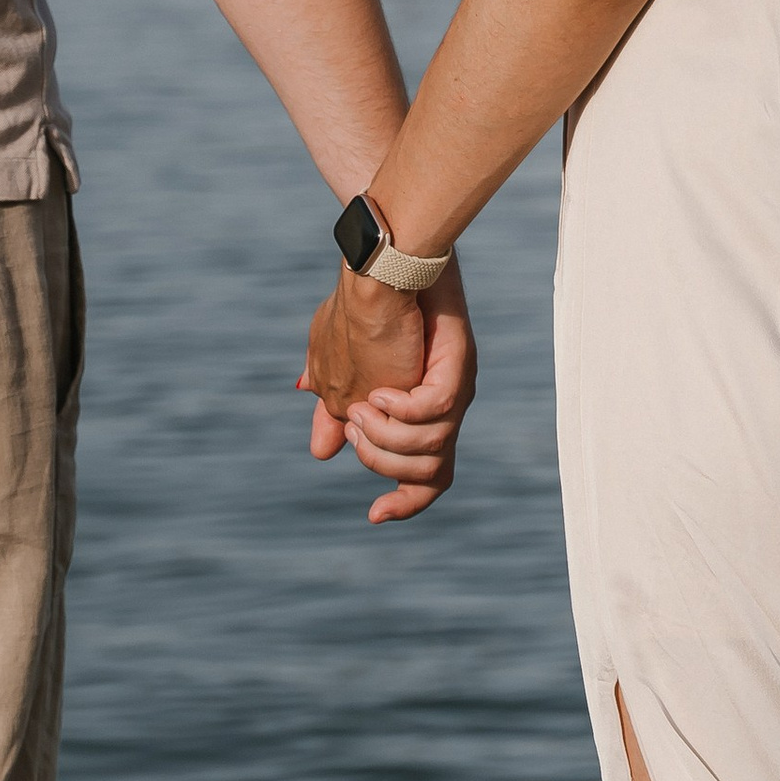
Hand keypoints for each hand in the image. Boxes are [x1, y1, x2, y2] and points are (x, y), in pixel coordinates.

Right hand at [301, 258, 477, 523]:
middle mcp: (445, 407)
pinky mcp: (456, 370)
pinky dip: (402, 411)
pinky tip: (380, 391)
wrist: (379, 263)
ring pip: (431, 452)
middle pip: (429, 477)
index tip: (373, 516)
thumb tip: (323, 451)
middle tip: (356, 423)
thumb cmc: (358, 310)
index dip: (406, 506)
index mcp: (421, 414)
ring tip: (363, 404)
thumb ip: (333, 414)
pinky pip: (436, 412)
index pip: (429, 481)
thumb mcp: (336, 372)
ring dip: (386, 437)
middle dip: (382, 461)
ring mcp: (454, 389)